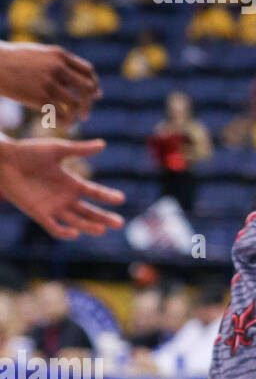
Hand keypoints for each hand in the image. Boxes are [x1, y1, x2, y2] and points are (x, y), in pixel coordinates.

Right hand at [0, 42, 100, 123]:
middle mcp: (58, 68)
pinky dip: (64, 121)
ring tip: (72, 121)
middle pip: (87, 87)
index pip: (88, 71)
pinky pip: (60, 113)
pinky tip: (61, 124)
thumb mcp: (39, 54)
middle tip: (84, 113)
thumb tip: (75, 79)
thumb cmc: (13, 59)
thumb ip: (58, 63)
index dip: (94, 84)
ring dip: (77, 115)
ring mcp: (48, 82)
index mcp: (59, 55)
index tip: (94, 95)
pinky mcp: (38, 97)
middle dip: (89, 102)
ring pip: (75, 104)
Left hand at [0, 136, 125, 239]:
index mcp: (71, 183)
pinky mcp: (38, 213)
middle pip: (89, 211)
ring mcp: (52, 207)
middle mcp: (64, 197)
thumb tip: (103, 144)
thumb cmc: (29, 152)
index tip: (120, 199)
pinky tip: (75, 234)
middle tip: (119, 223)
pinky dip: (64, 233)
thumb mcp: (57, 149)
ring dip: (89, 227)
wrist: (4, 160)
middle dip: (104, 218)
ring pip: (75, 221)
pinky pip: (53, 228)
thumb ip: (80, 150)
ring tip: (102, 230)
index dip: (107, 196)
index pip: (94, 193)